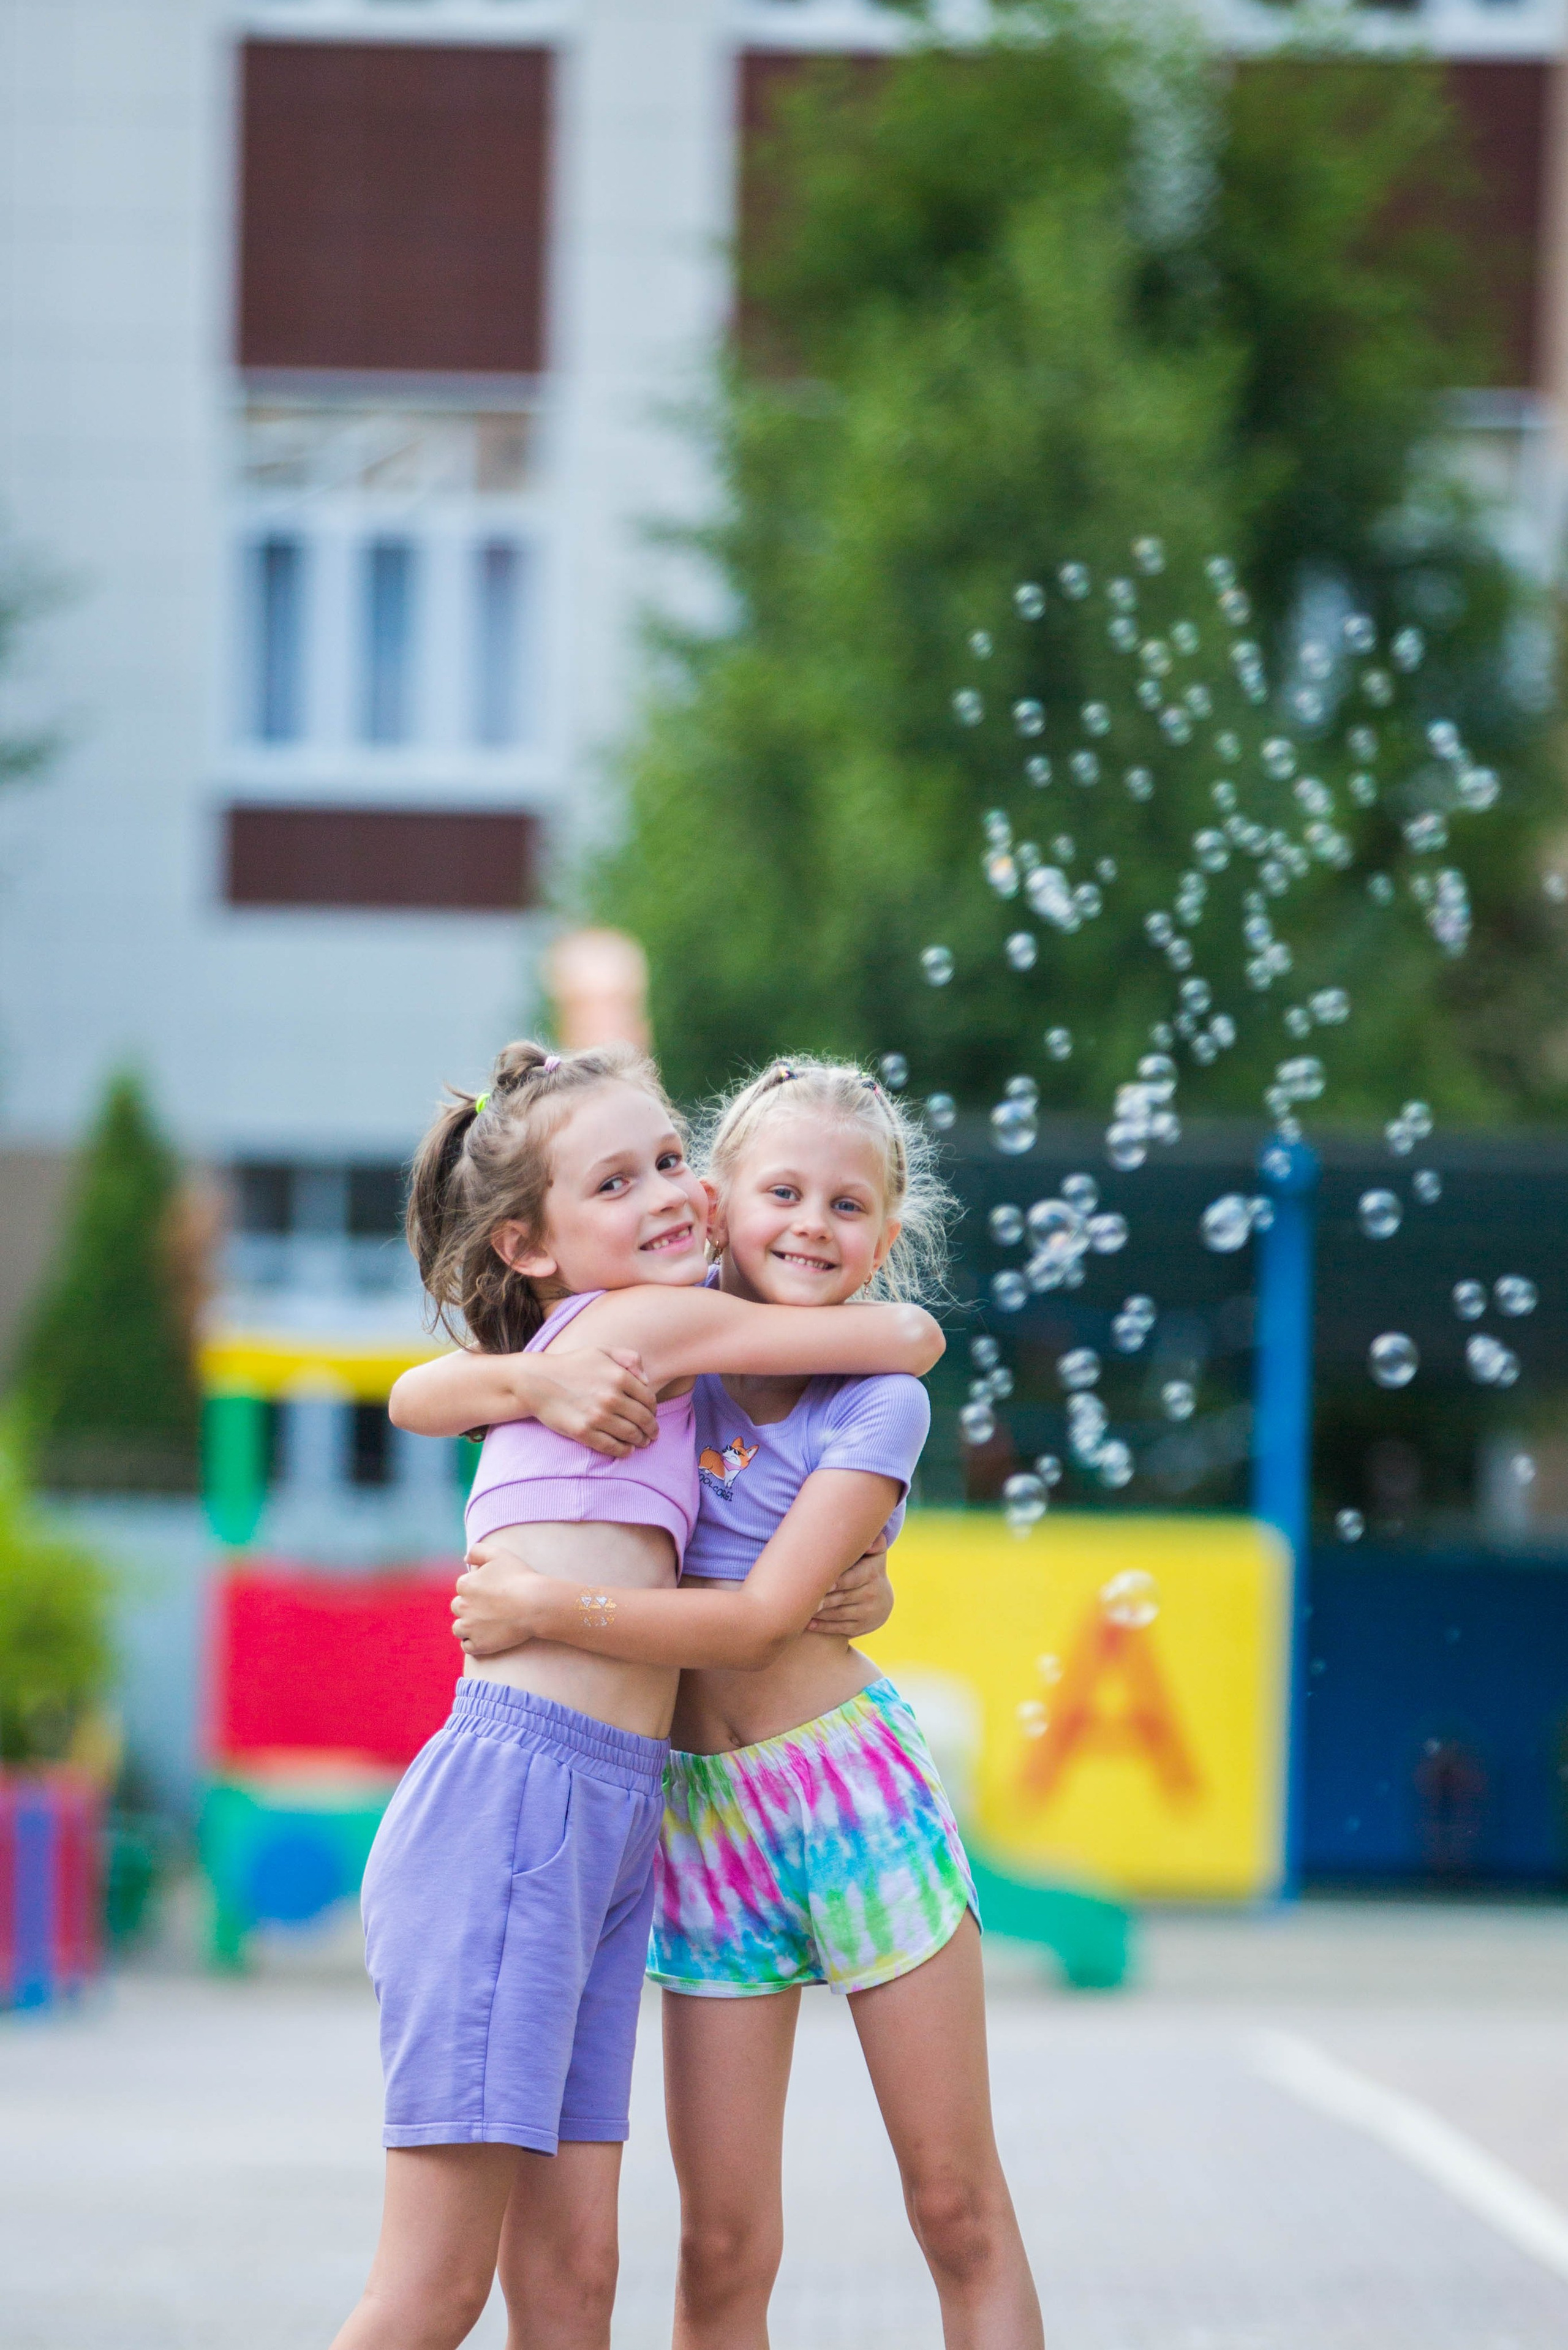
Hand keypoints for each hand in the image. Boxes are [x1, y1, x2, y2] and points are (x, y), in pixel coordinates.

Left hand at [452, 1541, 548, 1658]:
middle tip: (490, 1607)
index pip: (463, 1586)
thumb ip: (477, 1551)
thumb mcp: (498, 1554)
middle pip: (458, 1607)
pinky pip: (467, 1646)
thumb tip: (465, 1559)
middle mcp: (462, 1607)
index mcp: (465, 1585)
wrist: (535, 1604)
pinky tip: (486, 1637)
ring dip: (468, 1626)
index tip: (491, 1590)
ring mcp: (470, 1628)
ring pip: (459, 1628)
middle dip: (470, 1606)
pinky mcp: (479, 1645)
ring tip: (485, 1624)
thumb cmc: (519, 1577)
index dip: (476, 1588)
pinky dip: (473, 1643)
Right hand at [533, 1348, 657, 1455]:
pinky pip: (612, 1446)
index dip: (653, 1410)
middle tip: (653, 1434)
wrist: (537, 1381)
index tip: (652, 1415)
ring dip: (641, 1441)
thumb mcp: (602, 1351)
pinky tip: (627, 1450)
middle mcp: (611, 1397)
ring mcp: (597, 1416)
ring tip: (643, 1442)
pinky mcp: (584, 1432)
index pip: (649, 1399)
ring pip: (631, 1434)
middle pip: (643, 1419)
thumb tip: (647, 1381)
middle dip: (651, 1429)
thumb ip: (630, 1359)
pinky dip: (624, 1451)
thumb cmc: (571, 1365)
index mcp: (619, 1376)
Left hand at [807, 1532, 893, 1636]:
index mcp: (873, 1573)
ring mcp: (868, 1613)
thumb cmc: (868, 1569)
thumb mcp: (875, 1554)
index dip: (837, 1581)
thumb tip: (867, 1539)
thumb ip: (872, 1542)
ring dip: (819, 1613)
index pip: (853, 1578)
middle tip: (802, 1597)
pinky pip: (840, 1628)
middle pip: (842, 1597)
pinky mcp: (861, 1627)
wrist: (882, 1599)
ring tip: (800, 1609)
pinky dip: (823, 1627)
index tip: (822, 1583)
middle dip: (822, 1599)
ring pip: (839, 1614)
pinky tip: (808, 1624)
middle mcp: (873, 1594)